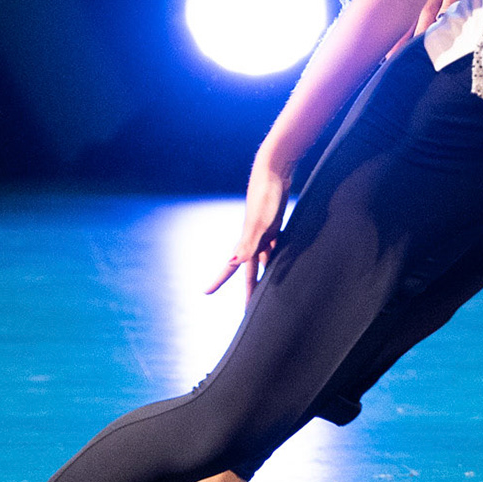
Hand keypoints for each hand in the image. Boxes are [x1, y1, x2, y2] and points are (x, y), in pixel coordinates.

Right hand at [209, 150, 289, 299]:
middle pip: (250, 270)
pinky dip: (274, 258)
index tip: (205, 293)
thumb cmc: (267, 195)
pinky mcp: (274, 225)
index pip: (232, 267)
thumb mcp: (261, 222)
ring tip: (264, 292)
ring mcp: (264, 232)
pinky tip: (277, 260)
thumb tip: (233, 261)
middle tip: (246, 311)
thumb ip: (249, 242)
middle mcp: (252, 239)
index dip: (219, 281)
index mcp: (247, 240)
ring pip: (262, 261)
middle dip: (248, 290)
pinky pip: (273, 249)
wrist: (274, 170)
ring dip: (261, 275)